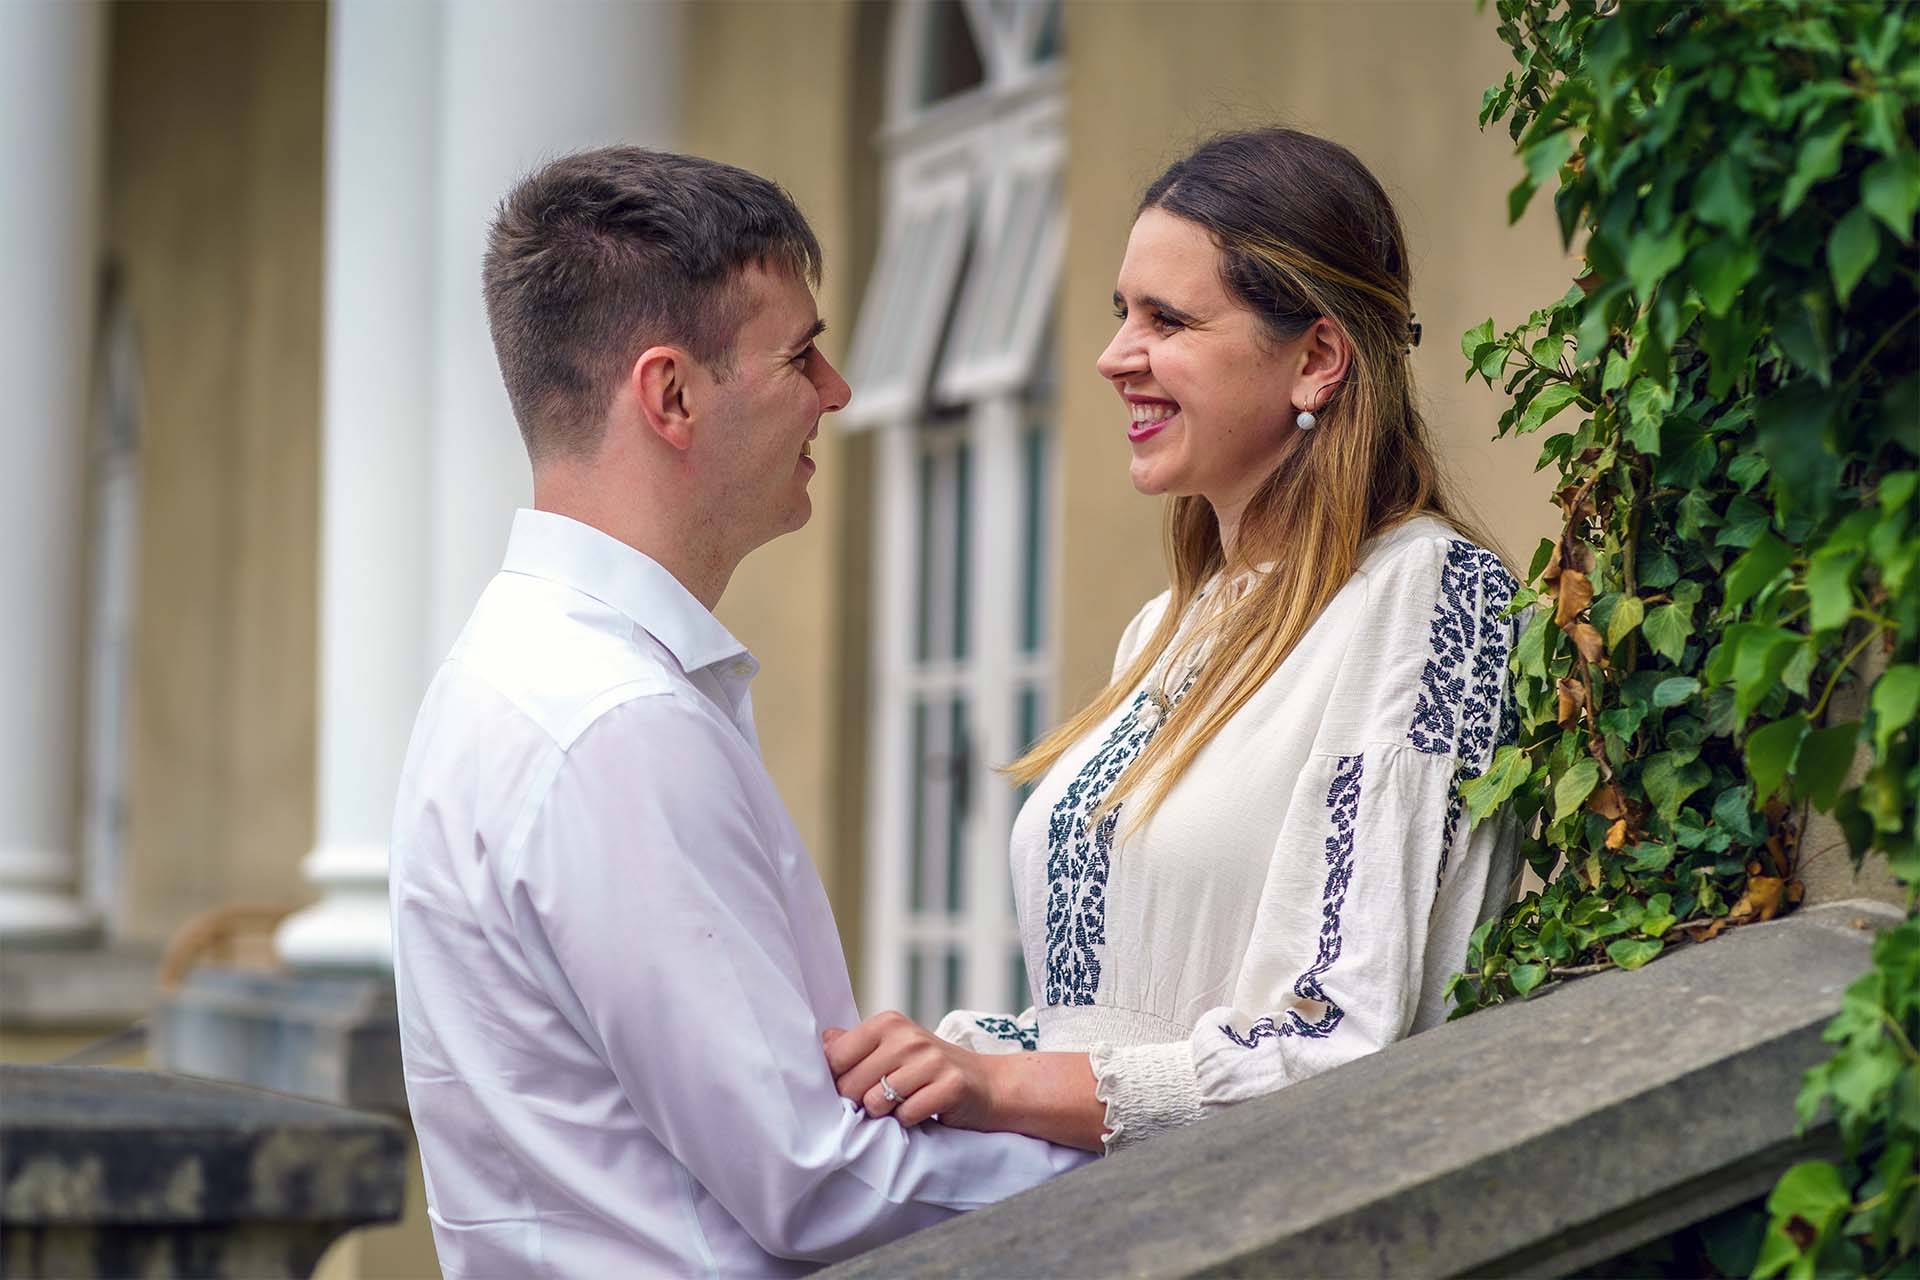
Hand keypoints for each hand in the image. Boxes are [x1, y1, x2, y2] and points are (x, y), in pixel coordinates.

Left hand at [821, 1011, 998, 1129]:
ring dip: (885, 1113)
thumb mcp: (893, 1048)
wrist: (987, 1084)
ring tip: (902, 1105)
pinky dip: (909, 1121)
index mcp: (887, 1023)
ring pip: (876, 1102)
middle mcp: (908, 1037)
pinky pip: (906, 1115)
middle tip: (882, 1101)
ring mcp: (930, 1060)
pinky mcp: (949, 1086)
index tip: (852, 1088)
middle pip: (852, 1085)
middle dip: (860, 1102)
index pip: (836, 1058)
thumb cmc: (929, 1070)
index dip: (837, 1081)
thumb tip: (822, 1041)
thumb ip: (856, 1045)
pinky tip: (922, 1111)